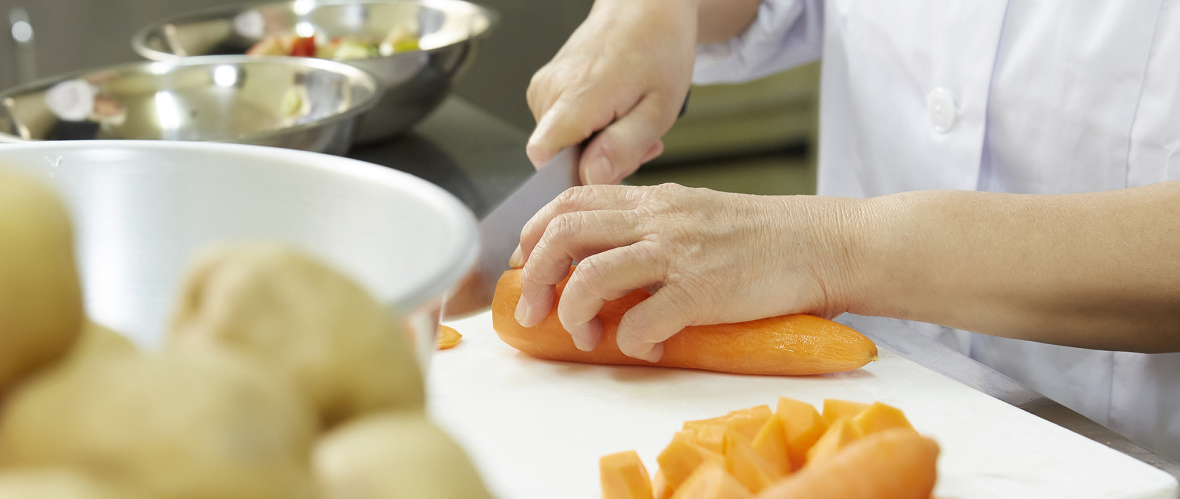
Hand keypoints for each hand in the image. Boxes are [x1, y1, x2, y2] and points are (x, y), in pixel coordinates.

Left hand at [510, 184, 860, 361]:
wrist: (823, 244)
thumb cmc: (763, 238)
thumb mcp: (696, 213)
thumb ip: (652, 227)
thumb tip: (607, 262)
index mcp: (654, 200)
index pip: (571, 199)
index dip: (536, 232)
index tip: (530, 265)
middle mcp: (658, 218)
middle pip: (565, 233)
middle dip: (537, 276)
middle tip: (535, 310)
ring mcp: (678, 252)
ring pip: (591, 275)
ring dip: (573, 312)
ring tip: (583, 336)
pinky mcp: (702, 289)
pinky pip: (641, 321)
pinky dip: (632, 341)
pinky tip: (649, 347)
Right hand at [525, 0, 696, 184]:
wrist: (644, 7)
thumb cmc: (658, 48)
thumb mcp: (659, 108)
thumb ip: (623, 147)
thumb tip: (591, 177)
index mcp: (576, 96)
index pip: (544, 159)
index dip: (574, 177)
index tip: (609, 169)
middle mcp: (550, 91)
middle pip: (559, 157)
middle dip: (600, 162)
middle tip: (638, 142)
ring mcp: (545, 88)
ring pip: (562, 145)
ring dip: (599, 146)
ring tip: (631, 122)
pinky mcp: (547, 88)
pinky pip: (562, 128)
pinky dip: (591, 130)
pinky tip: (616, 115)